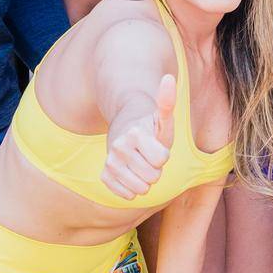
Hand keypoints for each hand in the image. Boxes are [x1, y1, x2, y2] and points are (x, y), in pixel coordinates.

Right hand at [101, 73, 176, 199]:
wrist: (125, 130)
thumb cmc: (150, 127)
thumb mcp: (162, 117)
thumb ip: (167, 101)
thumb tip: (168, 77)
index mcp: (135, 133)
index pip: (162, 160)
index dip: (163, 154)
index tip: (156, 144)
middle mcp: (119, 147)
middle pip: (153, 177)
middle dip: (155, 168)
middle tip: (148, 155)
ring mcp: (110, 162)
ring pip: (141, 189)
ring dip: (145, 179)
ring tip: (141, 163)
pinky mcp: (104, 176)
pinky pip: (127, 195)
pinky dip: (132, 188)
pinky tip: (130, 172)